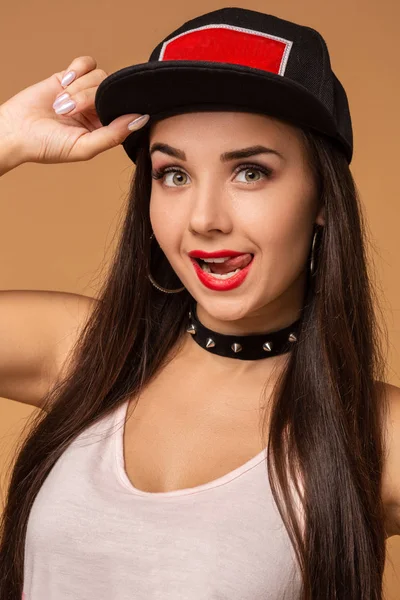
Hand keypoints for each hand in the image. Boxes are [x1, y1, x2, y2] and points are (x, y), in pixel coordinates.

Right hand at [0, 56, 147, 164]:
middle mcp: (98, 110)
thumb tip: (140, 120)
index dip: (118, 107)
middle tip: (68, 111)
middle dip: (88, 98)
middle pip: (110, 90)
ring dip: (79, 88)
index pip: (125, 111)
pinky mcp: (69, 77)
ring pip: (99, 76)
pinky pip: (86, 63)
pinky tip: (65, 83)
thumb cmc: (48, 146)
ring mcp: (84, 92)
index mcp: (105, 129)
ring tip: (60, 104)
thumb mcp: (85, 147)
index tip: (104, 111)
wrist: (16, 131)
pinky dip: (77, 70)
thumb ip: (114, 135)